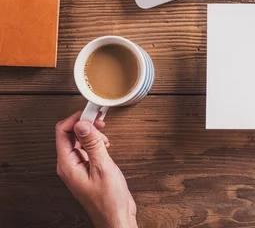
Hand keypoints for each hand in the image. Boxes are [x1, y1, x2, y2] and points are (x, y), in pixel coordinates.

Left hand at [56, 111, 136, 227]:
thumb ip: (92, 144)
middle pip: (70, 134)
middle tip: (100, 121)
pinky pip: (85, 149)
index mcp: (67, 164)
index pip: (62, 132)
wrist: (116, 216)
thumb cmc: (109, 199)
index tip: (91, 113)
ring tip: (104, 137)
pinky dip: (95, 143)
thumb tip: (82, 124)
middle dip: (85, 124)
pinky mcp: (86, 169)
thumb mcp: (103, 167)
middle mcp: (69, 165)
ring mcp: (77, 167)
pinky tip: (105, 146)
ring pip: (78, 140)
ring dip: (92, 134)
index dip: (76, 119)